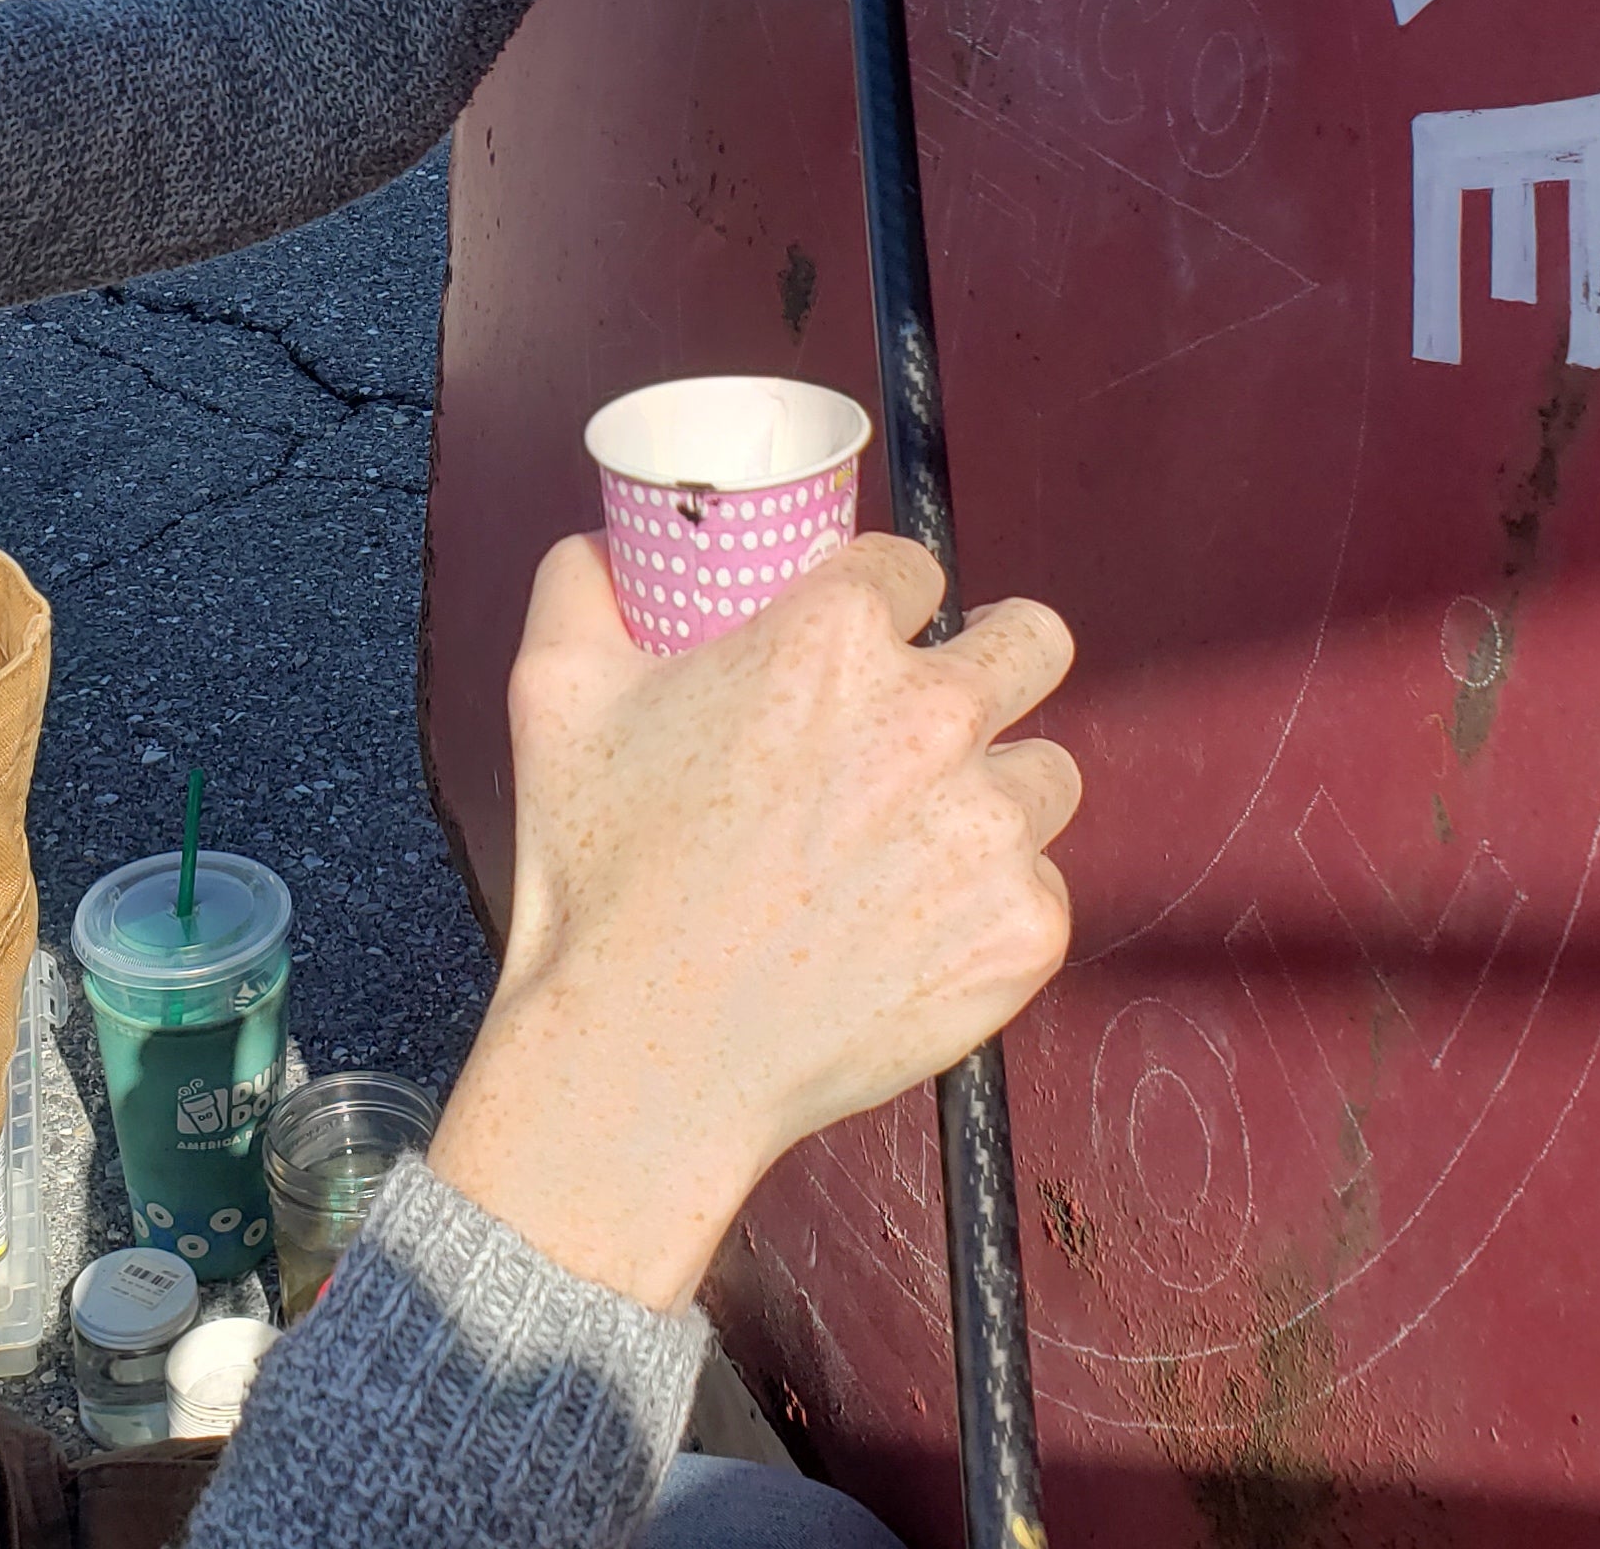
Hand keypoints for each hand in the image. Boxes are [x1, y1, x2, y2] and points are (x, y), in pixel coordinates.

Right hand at [425, 534, 1075, 1312]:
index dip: (885, 598)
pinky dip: (989, 901)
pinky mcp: (1023, 931)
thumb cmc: (600, 872)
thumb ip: (581, 585)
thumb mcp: (554, 693)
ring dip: (993, 790)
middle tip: (934, 713)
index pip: (914, 566)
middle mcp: (933, 717)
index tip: (866, 637)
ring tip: (919, 838)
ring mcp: (990, 829)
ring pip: (1045, 771)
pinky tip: (914, 926)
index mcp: (833, 638)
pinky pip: (1039, 886)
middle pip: (1032, 640)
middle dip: (989, 660)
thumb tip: (608, 544)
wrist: (647, 1055)